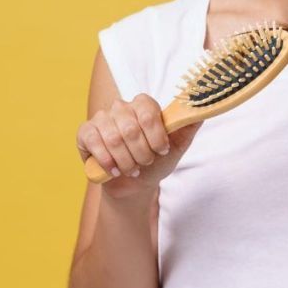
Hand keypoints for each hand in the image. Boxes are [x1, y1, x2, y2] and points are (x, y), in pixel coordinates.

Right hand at [76, 93, 202, 198]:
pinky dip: (107, 160)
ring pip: (114, 138)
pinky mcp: (85, 132)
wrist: (134, 183)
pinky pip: (94, 142)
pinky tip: (114, 170)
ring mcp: (102, 118)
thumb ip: (188, 126)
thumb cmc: (156, 161)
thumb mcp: (177, 146)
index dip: (156, 137)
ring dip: (126, 161)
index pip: (149, 113)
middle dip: (141, 154)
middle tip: (145, 164)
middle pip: (131, 128)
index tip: (161, 152)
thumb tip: (202, 107)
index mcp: (144, 104)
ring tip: (132, 169)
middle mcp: (122, 106)